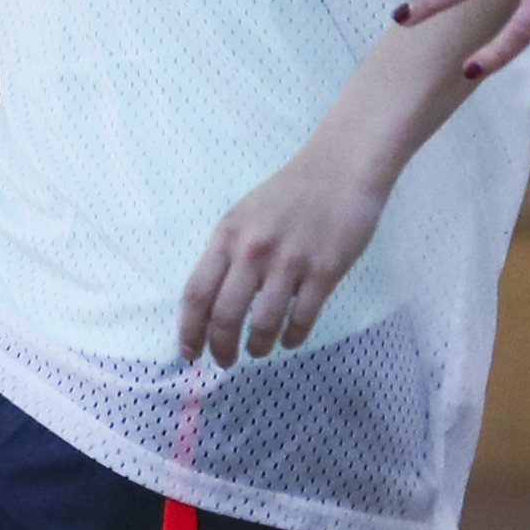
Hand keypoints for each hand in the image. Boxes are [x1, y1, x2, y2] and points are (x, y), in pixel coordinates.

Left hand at [175, 140, 389, 366]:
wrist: (340, 168)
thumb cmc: (290, 192)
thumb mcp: (245, 215)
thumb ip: (228, 252)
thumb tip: (211, 303)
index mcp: (228, 235)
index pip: (197, 293)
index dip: (189, 330)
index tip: (189, 352)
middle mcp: (254, 251)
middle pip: (226, 316)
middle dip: (221, 348)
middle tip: (224, 361)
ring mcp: (290, 263)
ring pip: (264, 324)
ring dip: (258, 347)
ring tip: (258, 350)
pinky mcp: (325, 271)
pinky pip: (302, 319)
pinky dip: (292, 338)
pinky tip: (289, 340)